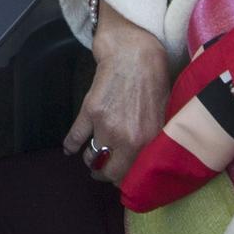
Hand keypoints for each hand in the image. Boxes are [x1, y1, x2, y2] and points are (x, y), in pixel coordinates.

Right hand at [63, 1, 169, 182]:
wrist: (134, 53)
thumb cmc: (154, 80)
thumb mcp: (165, 114)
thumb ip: (157, 140)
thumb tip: (149, 160)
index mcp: (149, 141)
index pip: (134, 175)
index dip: (127, 180)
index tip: (123, 180)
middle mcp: (128, 139)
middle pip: (111, 173)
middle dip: (106, 175)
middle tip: (104, 172)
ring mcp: (106, 126)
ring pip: (92, 157)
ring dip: (91, 160)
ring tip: (91, 158)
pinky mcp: (89, 112)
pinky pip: (75, 138)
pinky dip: (70, 145)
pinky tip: (69, 148)